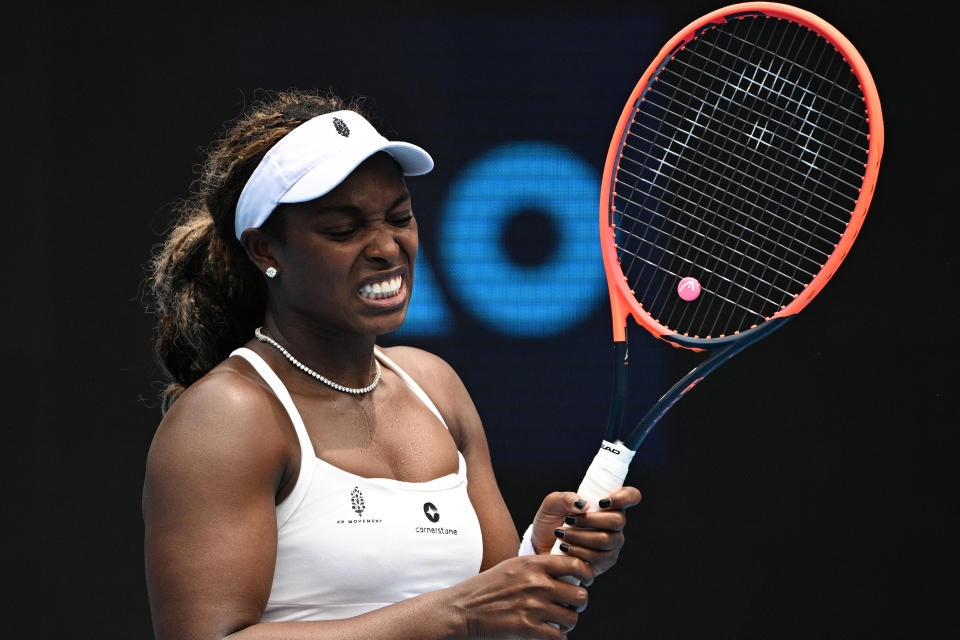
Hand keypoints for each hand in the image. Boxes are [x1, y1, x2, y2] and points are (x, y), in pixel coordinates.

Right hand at [448, 554, 592, 638]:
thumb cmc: (486, 588)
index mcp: (533, 564)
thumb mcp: (512, 566)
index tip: (584, 581)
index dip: (586, 574)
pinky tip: (548, 633)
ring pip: (571, 618)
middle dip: (578, 603)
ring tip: (557, 621)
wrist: (462, 609)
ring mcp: (533, 606)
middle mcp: (536, 583)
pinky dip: (557, 637)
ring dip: (567, 622)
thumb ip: (538, 567)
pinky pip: (558, 637)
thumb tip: (566, 572)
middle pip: (580, 595)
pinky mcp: (527, 628)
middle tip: (569, 605)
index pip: (575, 564)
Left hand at [529, 487, 641, 576]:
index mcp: (606, 504)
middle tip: (569, 520)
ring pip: (607, 540)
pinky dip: (578, 552)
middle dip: (589, 520)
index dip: (625, 496)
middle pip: (618, 520)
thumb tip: (584, 505)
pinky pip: (598, 558)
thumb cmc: (549, 523)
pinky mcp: (605, 562)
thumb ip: (566, 498)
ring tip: (562, 534)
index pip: (631, 496)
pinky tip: (565, 548)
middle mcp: (614, 524)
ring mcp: (612, 544)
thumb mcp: (552, 504)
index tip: (603, 501)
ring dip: (580, 536)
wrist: (539, 548)